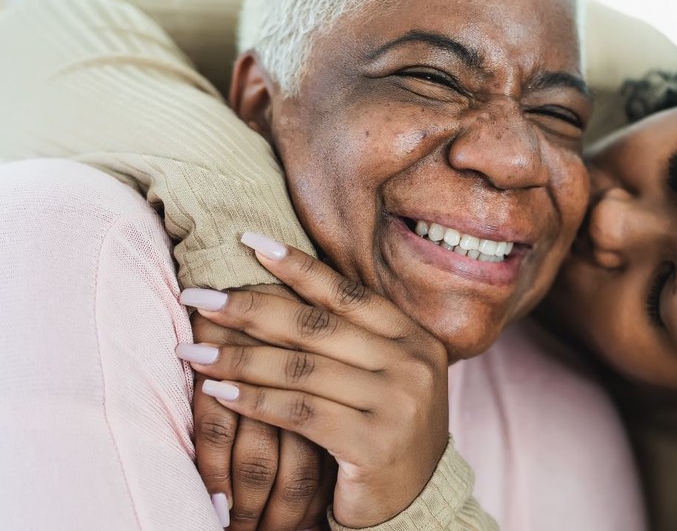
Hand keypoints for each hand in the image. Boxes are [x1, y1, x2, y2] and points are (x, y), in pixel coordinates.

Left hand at [178, 237, 449, 528]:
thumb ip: (347, 338)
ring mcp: (396, 404)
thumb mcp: (381, 375)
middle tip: (200, 296)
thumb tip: (276, 285)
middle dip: (250, 307)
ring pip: (301, 369)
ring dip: (238, 357)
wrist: (415, 502)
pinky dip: (253, 400)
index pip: (347, 294)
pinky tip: (218, 391)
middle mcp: (411, 364)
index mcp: (414, 338)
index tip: (250, 242)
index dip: (297, 267)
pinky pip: (298, 413)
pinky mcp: (372, 445)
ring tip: (192, 350)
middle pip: (317, 326)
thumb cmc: (383, 429)